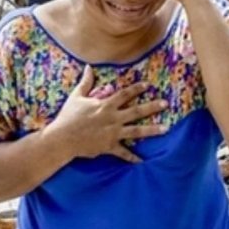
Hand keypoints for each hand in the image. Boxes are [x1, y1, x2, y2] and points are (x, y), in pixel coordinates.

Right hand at [44, 66, 168, 163]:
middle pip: (136, 111)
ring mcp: (113, 133)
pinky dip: (132, 157)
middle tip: (166, 104)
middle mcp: (113, 118)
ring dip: (151, 130)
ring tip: (165, 129)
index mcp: (105, 105)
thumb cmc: (68, 116)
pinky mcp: (109, 146)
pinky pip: (123, 153)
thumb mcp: (77, 96)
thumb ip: (86, 82)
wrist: (63, 138)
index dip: (137, 88)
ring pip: (136, 131)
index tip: (148, 85)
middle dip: (152, 107)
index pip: (125, 94)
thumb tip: (89, 67)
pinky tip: (142, 161)